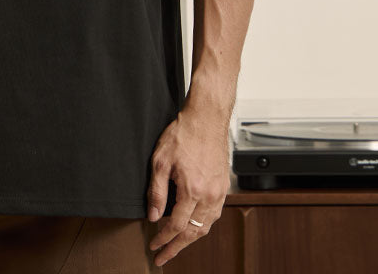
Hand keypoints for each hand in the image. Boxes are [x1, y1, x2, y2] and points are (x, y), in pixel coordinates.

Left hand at [145, 105, 230, 265]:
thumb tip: (153, 215)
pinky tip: (194, 226)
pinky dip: (202, 226)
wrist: (206, 119)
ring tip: (176, 245)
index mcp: (193, 190)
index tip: (154, 246)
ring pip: (206, 227)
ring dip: (191, 240)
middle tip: (163, 257)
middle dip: (176, 247)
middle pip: (193, 233)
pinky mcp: (224, 188)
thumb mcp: (160, 160)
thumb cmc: (184, 134)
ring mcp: (219, 193)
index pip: (177, 225)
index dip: (164, 239)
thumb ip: (156, 190)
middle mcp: (209, 195)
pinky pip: (214, 215)